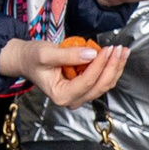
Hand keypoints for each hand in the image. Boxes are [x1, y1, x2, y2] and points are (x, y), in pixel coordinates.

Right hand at [0, 36, 129, 108]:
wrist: (26, 60)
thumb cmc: (31, 58)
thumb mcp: (46, 54)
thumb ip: (68, 55)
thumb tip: (91, 53)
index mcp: (61, 95)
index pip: (87, 81)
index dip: (99, 65)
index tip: (108, 49)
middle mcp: (72, 100)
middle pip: (100, 85)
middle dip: (113, 66)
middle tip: (120, 49)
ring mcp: (80, 95)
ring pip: (105, 84)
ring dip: (115, 67)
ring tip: (122, 51)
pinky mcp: (84, 88)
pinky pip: (102, 80)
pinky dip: (110, 68)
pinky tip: (116, 56)